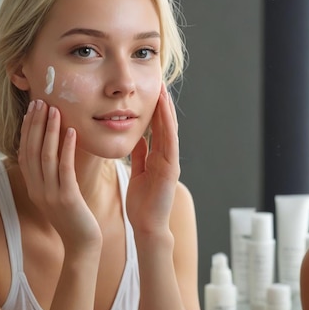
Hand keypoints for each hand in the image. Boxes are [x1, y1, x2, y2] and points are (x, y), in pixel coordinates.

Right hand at [18, 100, 101, 251]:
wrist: (82, 244)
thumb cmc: (74, 217)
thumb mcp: (58, 193)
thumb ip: (53, 174)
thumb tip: (55, 149)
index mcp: (34, 187)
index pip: (25, 152)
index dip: (27, 130)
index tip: (32, 109)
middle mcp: (38, 189)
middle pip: (32, 150)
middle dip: (35, 124)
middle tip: (40, 102)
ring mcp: (50, 194)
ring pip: (46, 156)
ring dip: (49, 130)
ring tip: (55, 110)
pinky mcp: (67, 198)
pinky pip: (64, 168)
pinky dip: (66, 148)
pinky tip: (71, 132)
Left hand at [126, 84, 179, 236]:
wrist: (147, 226)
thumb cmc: (142, 204)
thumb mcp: (137, 174)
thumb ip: (139, 156)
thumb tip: (138, 139)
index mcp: (157, 158)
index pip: (156, 129)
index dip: (154, 110)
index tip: (150, 92)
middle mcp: (166, 157)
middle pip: (165, 125)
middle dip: (162, 104)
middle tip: (160, 82)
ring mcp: (170, 162)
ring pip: (169, 130)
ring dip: (166, 110)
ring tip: (163, 90)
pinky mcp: (171, 168)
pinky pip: (169, 142)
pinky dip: (168, 126)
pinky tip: (165, 112)